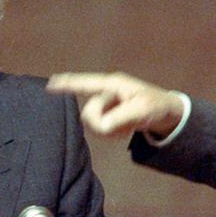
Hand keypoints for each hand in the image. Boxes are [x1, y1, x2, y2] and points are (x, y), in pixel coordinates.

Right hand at [47, 72, 183, 137]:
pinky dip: (112, 133)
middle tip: (122, 126)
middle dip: (102, 123)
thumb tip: (100, 125)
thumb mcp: (142, 111)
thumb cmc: (156, 106)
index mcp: (112, 84)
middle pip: (88, 112)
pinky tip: (125, 129)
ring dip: (110, 130)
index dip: (66, 85)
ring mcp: (106, 105)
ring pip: (94, 123)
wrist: (166, 114)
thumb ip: (119, 117)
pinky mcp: (108, 116)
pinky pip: (100, 129)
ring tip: (127, 126)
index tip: (49, 86)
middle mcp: (106, 93)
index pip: (85, 83)